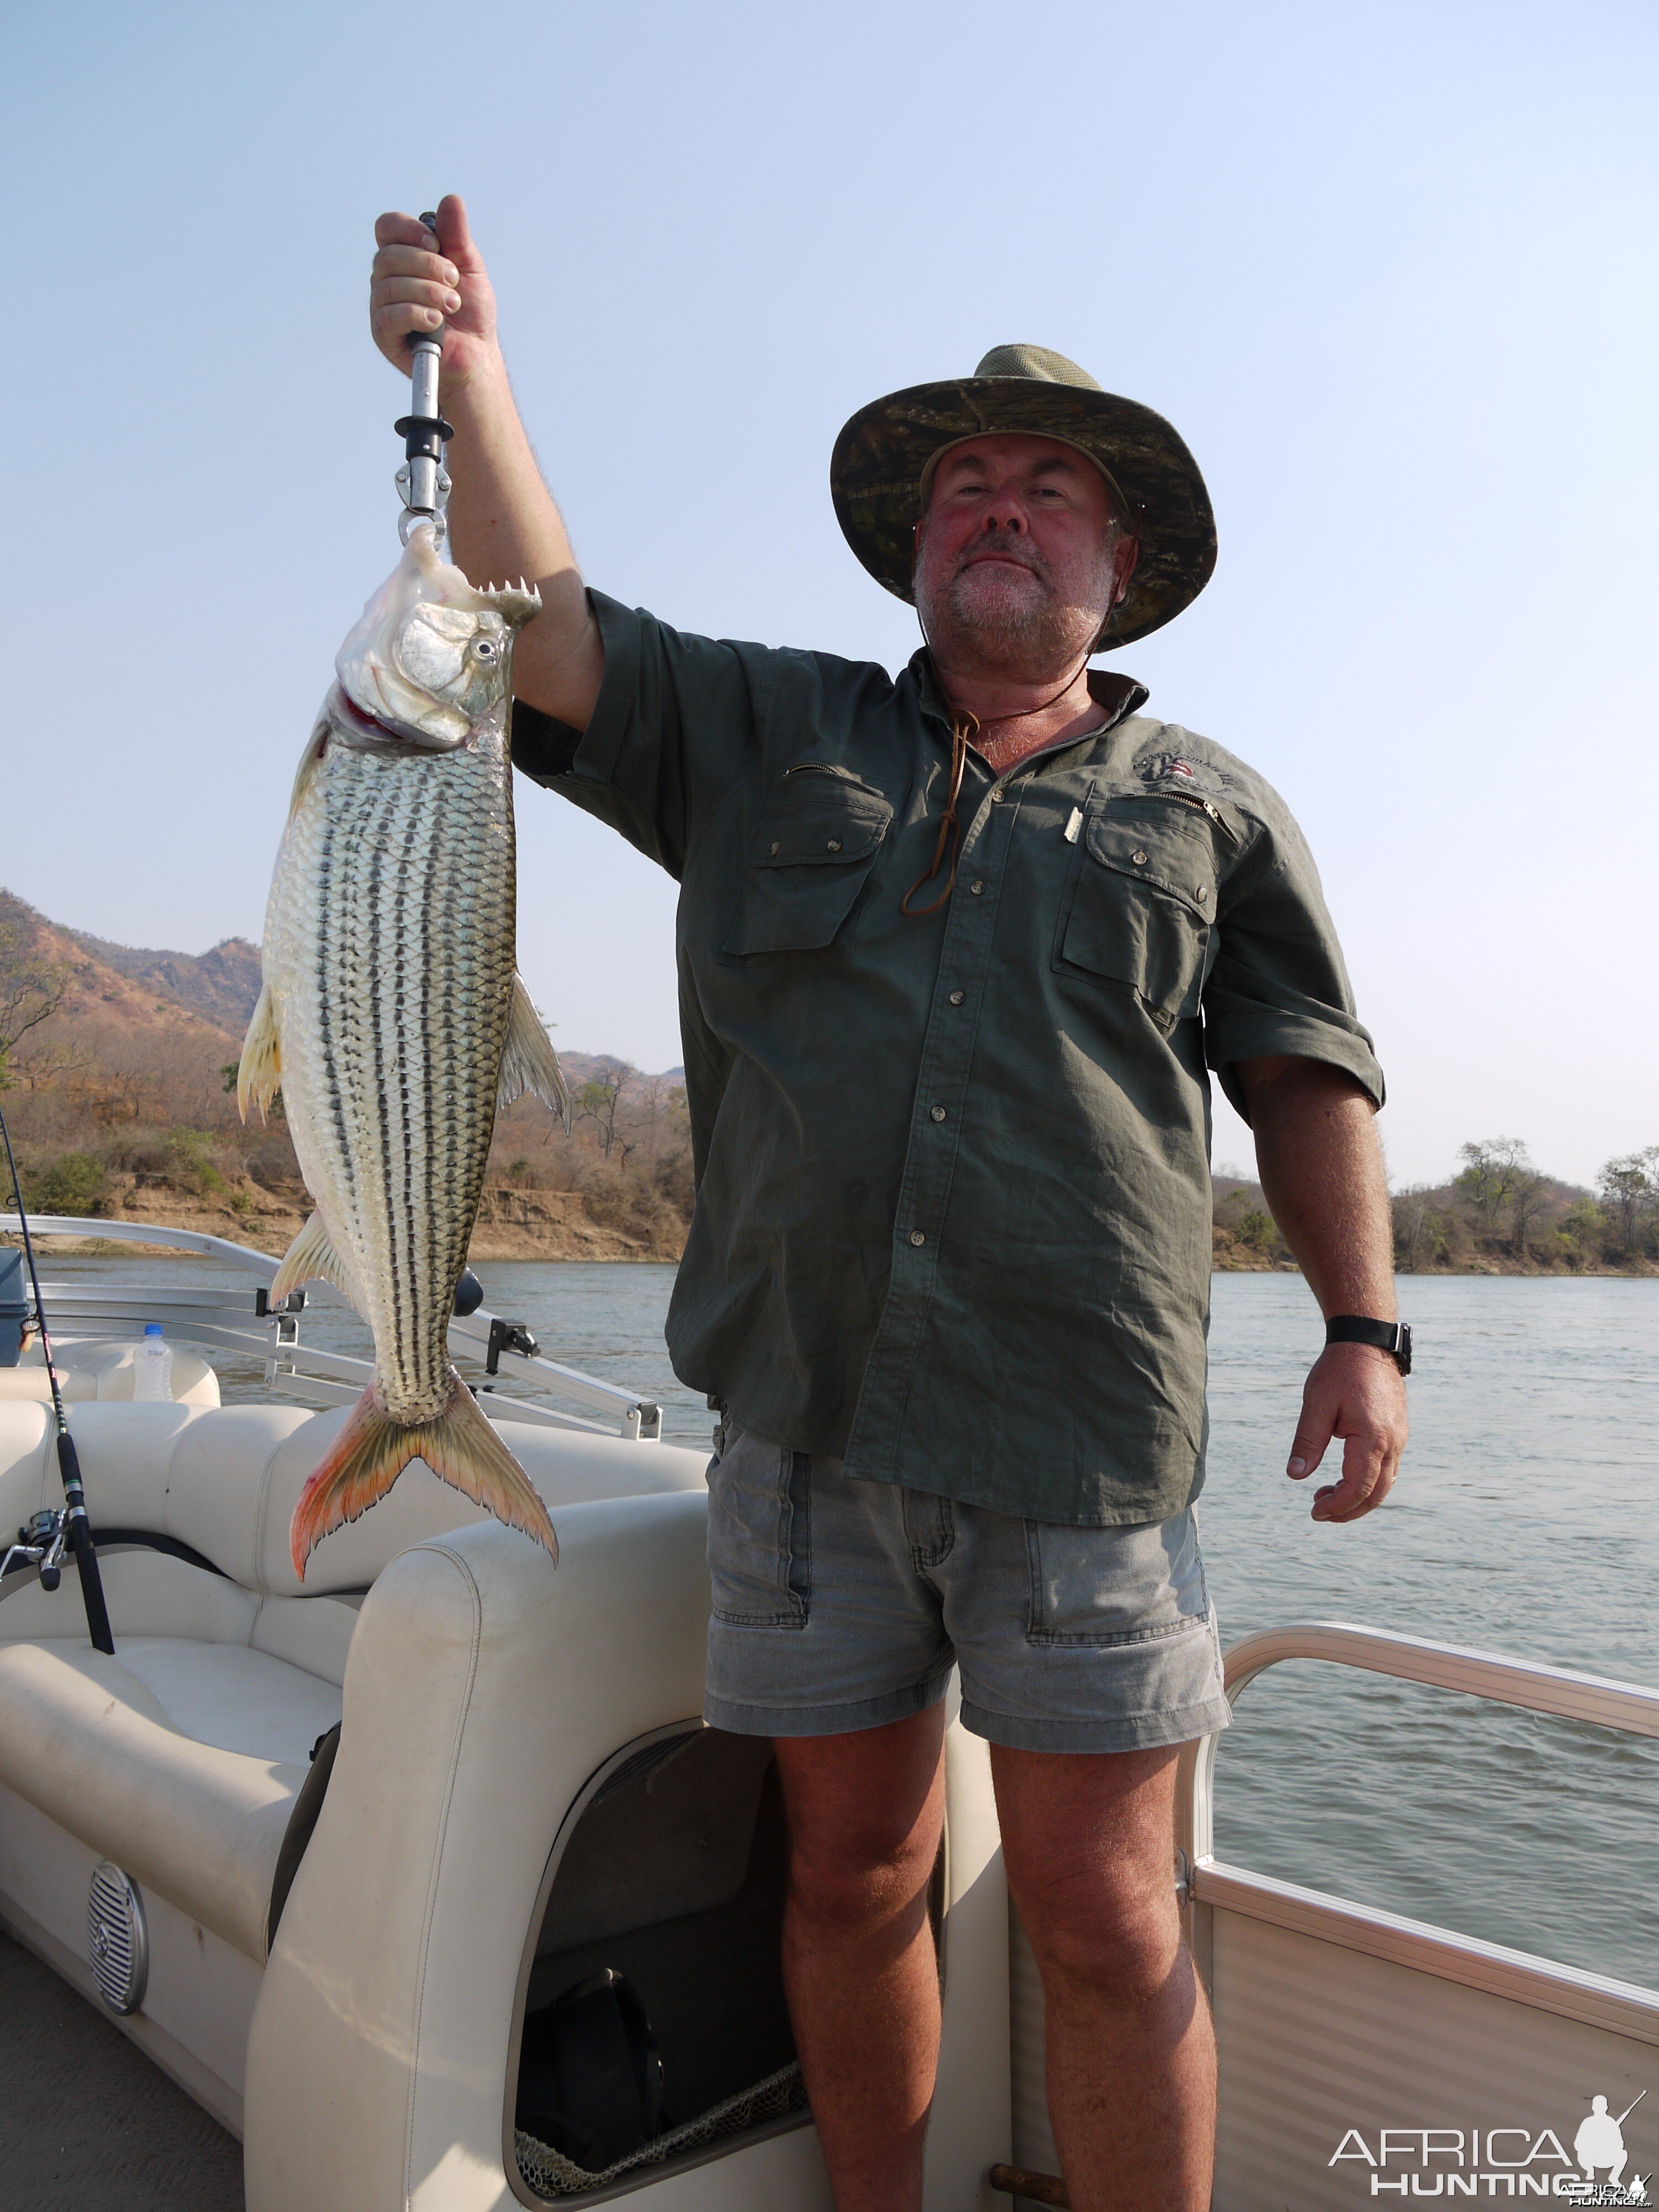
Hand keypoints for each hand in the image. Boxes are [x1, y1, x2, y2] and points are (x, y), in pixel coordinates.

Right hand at [369, 193, 498, 394]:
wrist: (476, 356)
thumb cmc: (471, 312)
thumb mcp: (469, 267)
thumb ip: (457, 235)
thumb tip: (451, 199)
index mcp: (403, 255)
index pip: (387, 226)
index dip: (409, 230)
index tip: (436, 244)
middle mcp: (387, 277)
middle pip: (388, 255)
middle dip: (428, 266)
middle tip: (454, 282)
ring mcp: (381, 305)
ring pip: (390, 285)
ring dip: (428, 292)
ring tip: (451, 306)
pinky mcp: (383, 334)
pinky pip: (389, 315)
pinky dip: (416, 314)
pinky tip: (436, 321)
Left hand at [1285, 1343, 1406, 1522]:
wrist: (1367, 1342)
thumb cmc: (1339, 1371)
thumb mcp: (1316, 1404)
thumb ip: (1307, 1442)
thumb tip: (1296, 1476)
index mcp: (1373, 1438)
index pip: (1359, 1488)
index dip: (1337, 1506)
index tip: (1314, 1512)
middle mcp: (1393, 1443)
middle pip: (1377, 1494)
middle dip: (1349, 1510)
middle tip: (1319, 1511)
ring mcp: (1399, 1438)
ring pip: (1386, 1483)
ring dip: (1358, 1497)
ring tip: (1325, 1494)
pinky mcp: (1398, 1432)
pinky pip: (1388, 1468)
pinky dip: (1369, 1482)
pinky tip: (1344, 1477)